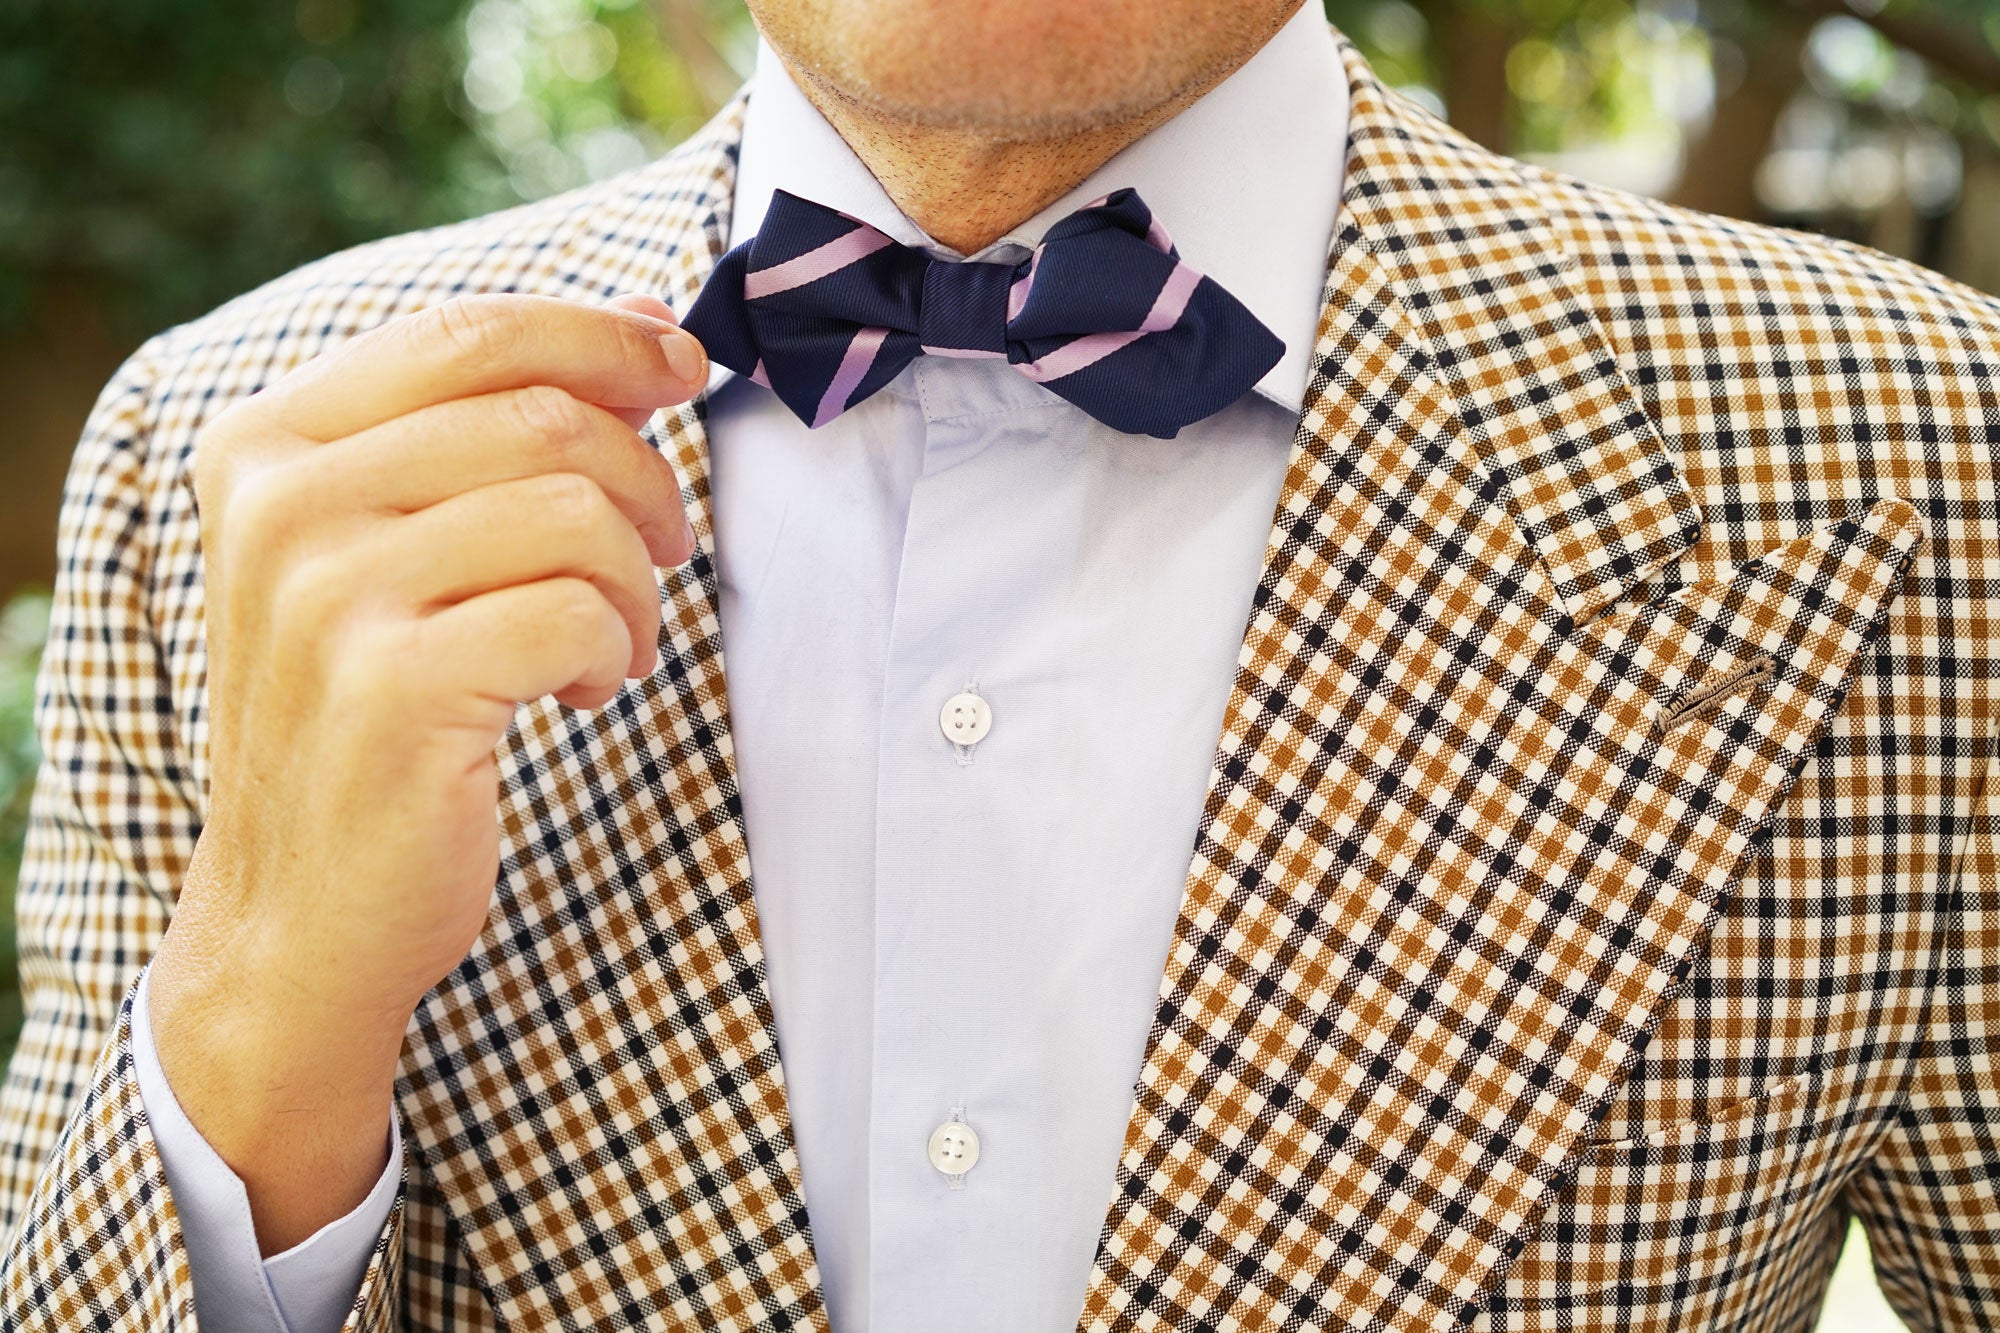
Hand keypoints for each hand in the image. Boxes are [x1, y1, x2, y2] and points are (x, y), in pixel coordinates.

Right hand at [146, 291, 706, 1253]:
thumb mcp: (388, 550)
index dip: (603, 338)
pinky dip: (614, 651)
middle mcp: (281, 504)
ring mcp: (327, 596)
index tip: (682, 367)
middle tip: (664, 548)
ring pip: (576, 513)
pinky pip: (578, 613)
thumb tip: (641, 320)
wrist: (299, 913)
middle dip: (645, 481)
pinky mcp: (393, 687)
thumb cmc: (368, 717)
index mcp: (266, 444)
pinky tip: (582, 693)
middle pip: (545, 418)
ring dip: (635, 583)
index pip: (470, 331)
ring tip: (611, 643)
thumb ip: (487, 429)